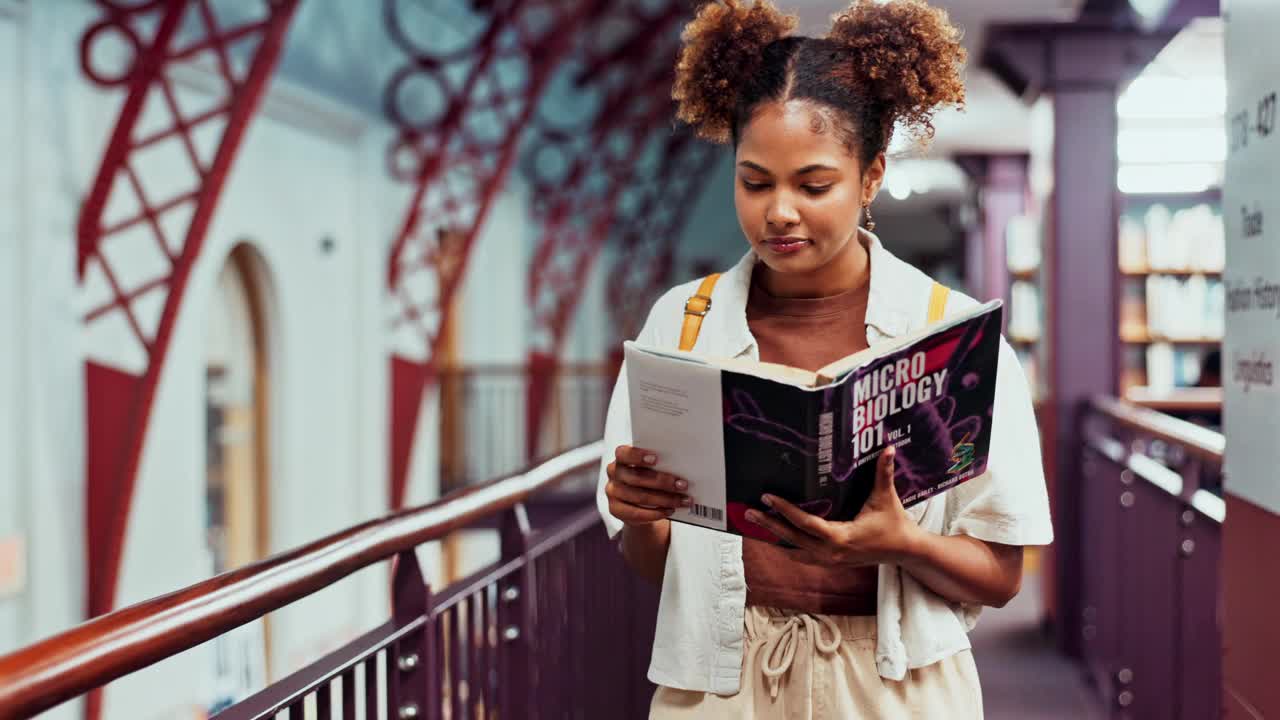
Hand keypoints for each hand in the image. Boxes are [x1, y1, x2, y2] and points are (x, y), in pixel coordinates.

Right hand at [605, 445, 690, 526]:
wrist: (638, 502)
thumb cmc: (649, 478)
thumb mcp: (651, 468)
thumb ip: (659, 465)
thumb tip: (682, 467)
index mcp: (621, 458)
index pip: (623, 453)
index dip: (638, 456)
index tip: (656, 459)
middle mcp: (614, 473)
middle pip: (636, 477)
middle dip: (662, 481)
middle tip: (682, 485)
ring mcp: (613, 492)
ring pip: (639, 497)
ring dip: (664, 499)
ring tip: (681, 500)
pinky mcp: (615, 509)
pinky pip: (636, 513)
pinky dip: (656, 513)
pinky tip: (670, 510)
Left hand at [744, 445, 919, 565]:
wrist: (904, 551)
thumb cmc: (894, 523)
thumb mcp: (886, 497)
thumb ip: (884, 472)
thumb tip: (888, 448)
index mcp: (841, 536)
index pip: (806, 523)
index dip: (785, 510)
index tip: (767, 497)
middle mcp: (831, 552)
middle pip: (792, 538)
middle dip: (769, 524)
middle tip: (749, 512)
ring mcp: (830, 560)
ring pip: (795, 550)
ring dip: (775, 537)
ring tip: (756, 524)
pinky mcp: (831, 562)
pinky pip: (803, 556)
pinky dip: (788, 546)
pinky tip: (775, 537)